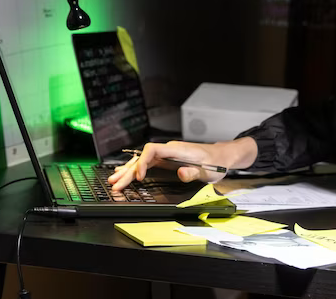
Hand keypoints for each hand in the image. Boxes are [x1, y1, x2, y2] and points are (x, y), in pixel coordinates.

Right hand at [108, 138, 256, 190]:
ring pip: (143, 161)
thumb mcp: (208, 170)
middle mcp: (169, 150)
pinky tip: (126, 174)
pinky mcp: (167, 161)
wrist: (222, 156)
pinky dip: (137, 170)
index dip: (143, 162)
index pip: (152, 150)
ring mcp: (167, 155)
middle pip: (144, 158)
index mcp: (177, 150)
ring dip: (129, 171)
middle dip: (129, 172)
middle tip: (115, 185)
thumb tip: (180, 172)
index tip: (139, 177)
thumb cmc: (216, 162)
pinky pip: (148, 164)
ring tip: (114, 181)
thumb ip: (193, 172)